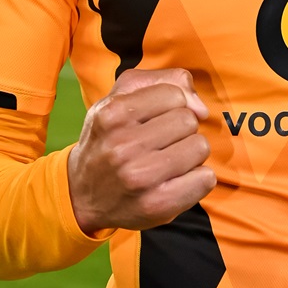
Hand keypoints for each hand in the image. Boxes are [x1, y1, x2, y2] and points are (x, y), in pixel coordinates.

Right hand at [67, 68, 215, 234]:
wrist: (82, 195)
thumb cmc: (107, 139)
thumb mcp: (120, 98)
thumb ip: (162, 82)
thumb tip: (201, 108)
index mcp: (112, 114)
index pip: (173, 94)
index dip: (171, 105)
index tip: (156, 119)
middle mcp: (123, 146)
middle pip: (188, 121)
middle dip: (181, 130)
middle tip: (161, 144)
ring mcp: (141, 178)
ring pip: (200, 147)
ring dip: (190, 153)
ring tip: (168, 161)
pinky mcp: (158, 205)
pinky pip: (205, 179)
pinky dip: (197, 178)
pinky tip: (176, 180)